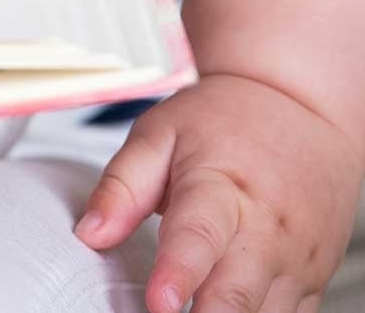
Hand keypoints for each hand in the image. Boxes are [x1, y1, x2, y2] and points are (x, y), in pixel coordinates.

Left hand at [78, 74, 362, 312]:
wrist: (299, 108)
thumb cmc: (223, 122)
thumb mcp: (158, 134)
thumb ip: (121, 186)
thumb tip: (89, 233)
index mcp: (220, 187)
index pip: (198, 236)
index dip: (178, 273)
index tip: (159, 304)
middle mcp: (267, 229)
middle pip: (238, 291)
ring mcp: (296, 258)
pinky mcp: (313, 279)